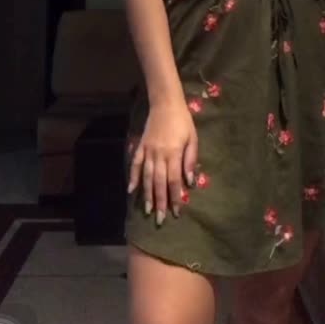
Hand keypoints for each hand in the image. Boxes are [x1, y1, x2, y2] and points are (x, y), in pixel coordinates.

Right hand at [127, 100, 197, 225]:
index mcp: (174, 153)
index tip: (176, 212)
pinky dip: (133, 177)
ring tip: (148, 210)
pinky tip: (131, 190)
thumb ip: (190, 160)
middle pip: (159, 182)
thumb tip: (190, 182)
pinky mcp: (140, 146)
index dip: (175, 197)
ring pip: (146, 177)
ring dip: (147, 194)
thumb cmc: (183, 121)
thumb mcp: (193, 139)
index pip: (174, 180)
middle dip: (160, 202)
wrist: (165, 104)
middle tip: (160, 219)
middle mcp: (159, 155)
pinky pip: (135, 164)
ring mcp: (148, 151)